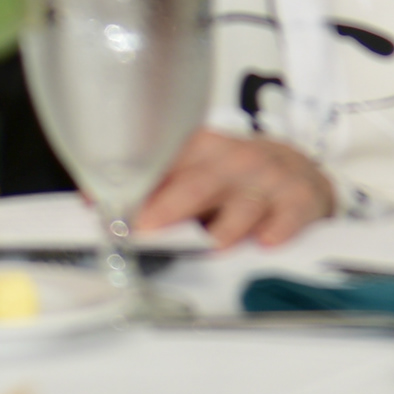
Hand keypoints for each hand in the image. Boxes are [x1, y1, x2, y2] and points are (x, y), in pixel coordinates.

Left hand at [133, 126, 335, 249]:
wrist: (299, 172)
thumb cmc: (237, 177)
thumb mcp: (198, 171)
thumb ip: (154, 189)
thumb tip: (93, 202)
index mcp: (202, 149)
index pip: (167, 163)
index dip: (139, 186)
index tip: (113, 208)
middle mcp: (234, 160)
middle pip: (200, 182)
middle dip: (173, 205)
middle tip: (148, 228)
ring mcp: (269, 178)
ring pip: (245, 201)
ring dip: (227, 223)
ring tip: (212, 243)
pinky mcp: (300, 198)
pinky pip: (291, 212)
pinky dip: (280, 225)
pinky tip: (268, 240)